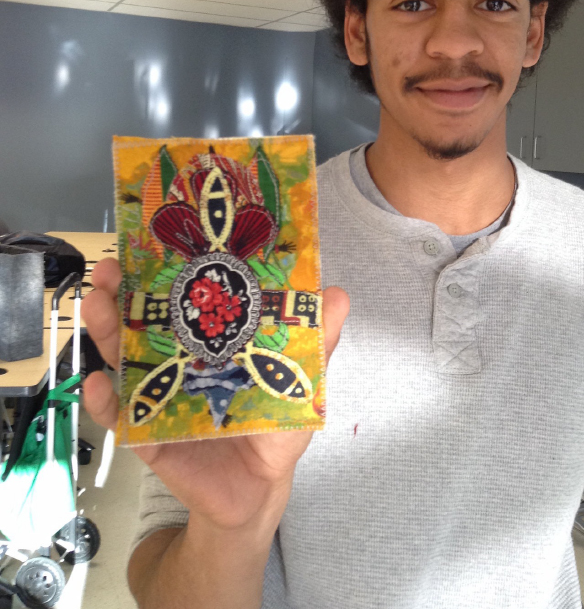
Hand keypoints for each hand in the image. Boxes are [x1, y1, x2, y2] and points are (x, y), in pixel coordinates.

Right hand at [81, 257, 349, 530]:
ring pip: (124, 359)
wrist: (258, 488)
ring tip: (96, 306)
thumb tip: (337, 294)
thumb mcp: (301, 380)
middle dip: (122, 292)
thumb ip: (318, 340)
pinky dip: (105, 402)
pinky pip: (121, 418)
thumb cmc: (276, 425)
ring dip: (106, 332)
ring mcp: (160, 394)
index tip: (151, 244)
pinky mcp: (148, 435)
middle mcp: (179, 359)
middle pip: (143, 321)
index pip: (185, 297)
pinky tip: (97, 383)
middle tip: (110, 270)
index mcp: (212, 339)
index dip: (166, 270)